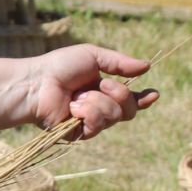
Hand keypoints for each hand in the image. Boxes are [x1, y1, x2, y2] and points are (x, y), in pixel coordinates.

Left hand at [23, 45, 157, 138]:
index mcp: (104, 90)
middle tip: (102, 84)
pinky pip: (98, 125)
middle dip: (120, 94)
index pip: (131, 100)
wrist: (37, 82)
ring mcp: (89, 123)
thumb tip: (147, 66)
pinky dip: (88, 112)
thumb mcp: (93, 56)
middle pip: (129, 111)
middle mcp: (99, 108)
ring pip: (115, 117)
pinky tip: (73, 107)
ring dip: (98, 101)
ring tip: (78, 96)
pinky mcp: (79, 134)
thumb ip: (119, 62)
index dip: (144, 100)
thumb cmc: (60, 67)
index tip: (154, 94)